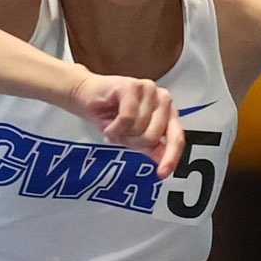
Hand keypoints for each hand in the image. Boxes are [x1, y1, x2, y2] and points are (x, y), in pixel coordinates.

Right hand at [65, 72, 184, 178]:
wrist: (84, 96)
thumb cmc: (109, 114)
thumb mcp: (132, 137)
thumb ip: (151, 147)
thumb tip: (164, 162)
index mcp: (167, 112)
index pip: (176, 137)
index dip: (170, 157)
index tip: (161, 174)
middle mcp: (163, 99)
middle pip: (153, 136)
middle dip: (132, 141)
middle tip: (121, 134)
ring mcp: (149, 90)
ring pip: (139, 128)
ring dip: (120, 133)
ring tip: (114, 125)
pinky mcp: (132, 86)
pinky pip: (127, 118)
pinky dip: (113, 127)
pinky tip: (108, 123)